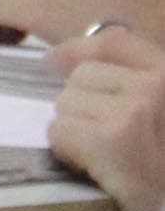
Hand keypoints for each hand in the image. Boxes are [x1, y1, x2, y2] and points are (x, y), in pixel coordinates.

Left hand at [49, 26, 164, 210]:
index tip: (55, 62)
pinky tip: (91, 168)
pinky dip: (67, 151)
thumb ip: (135, 85)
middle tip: (102, 139)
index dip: (79, 49)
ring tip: (103, 157)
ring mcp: (134, 111)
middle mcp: (157, 86)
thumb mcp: (161, 119)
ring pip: (67, 102)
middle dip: (82, 106)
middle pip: (83, 75)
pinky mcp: (111, 141)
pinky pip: (60, 130)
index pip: (116, 41)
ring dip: (75, 129)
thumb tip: (64, 58)